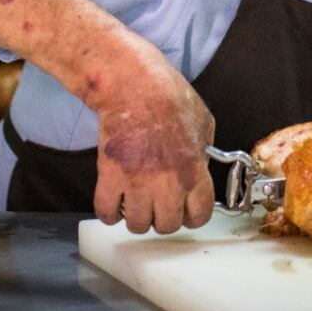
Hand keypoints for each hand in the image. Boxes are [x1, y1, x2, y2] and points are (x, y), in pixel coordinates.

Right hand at [92, 64, 215, 234]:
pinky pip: (106, 212)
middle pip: (167, 225)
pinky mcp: (110, 176)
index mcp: (194, 170)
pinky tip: (114, 202)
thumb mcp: (204, 123)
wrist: (134, 85)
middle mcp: (168, 183)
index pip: (200, 215)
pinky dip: (109, 213)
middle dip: (163, 218)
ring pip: (137, 224)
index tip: (186, 211)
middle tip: (158, 205)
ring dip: (136, 217)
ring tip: (135, 203)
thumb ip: (204, 153)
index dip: (192, 216)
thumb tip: (202, 168)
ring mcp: (137, 182)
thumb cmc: (169, 97)